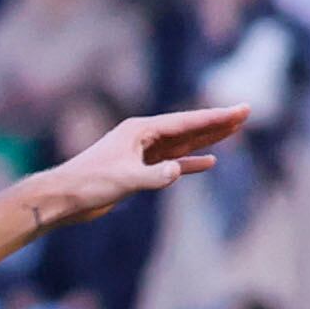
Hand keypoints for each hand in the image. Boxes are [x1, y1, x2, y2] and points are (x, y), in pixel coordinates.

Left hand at [37, 105, 251, 226]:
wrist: (62, 199)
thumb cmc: (88, 184)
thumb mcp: (125, 179)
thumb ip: (155, 176)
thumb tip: (179, 170)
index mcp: (140, 130)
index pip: (186, 122)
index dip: (216, 117)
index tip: (241, 109)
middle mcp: (142, 137)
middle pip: (188, 128)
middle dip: (217, 122)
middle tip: (247, 112)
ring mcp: (140, 153)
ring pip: (182, 144)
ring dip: (207, 139)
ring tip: (234, 130)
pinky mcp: (137, 170)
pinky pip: (171, 163)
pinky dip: (188, 162)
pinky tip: (208, 161)